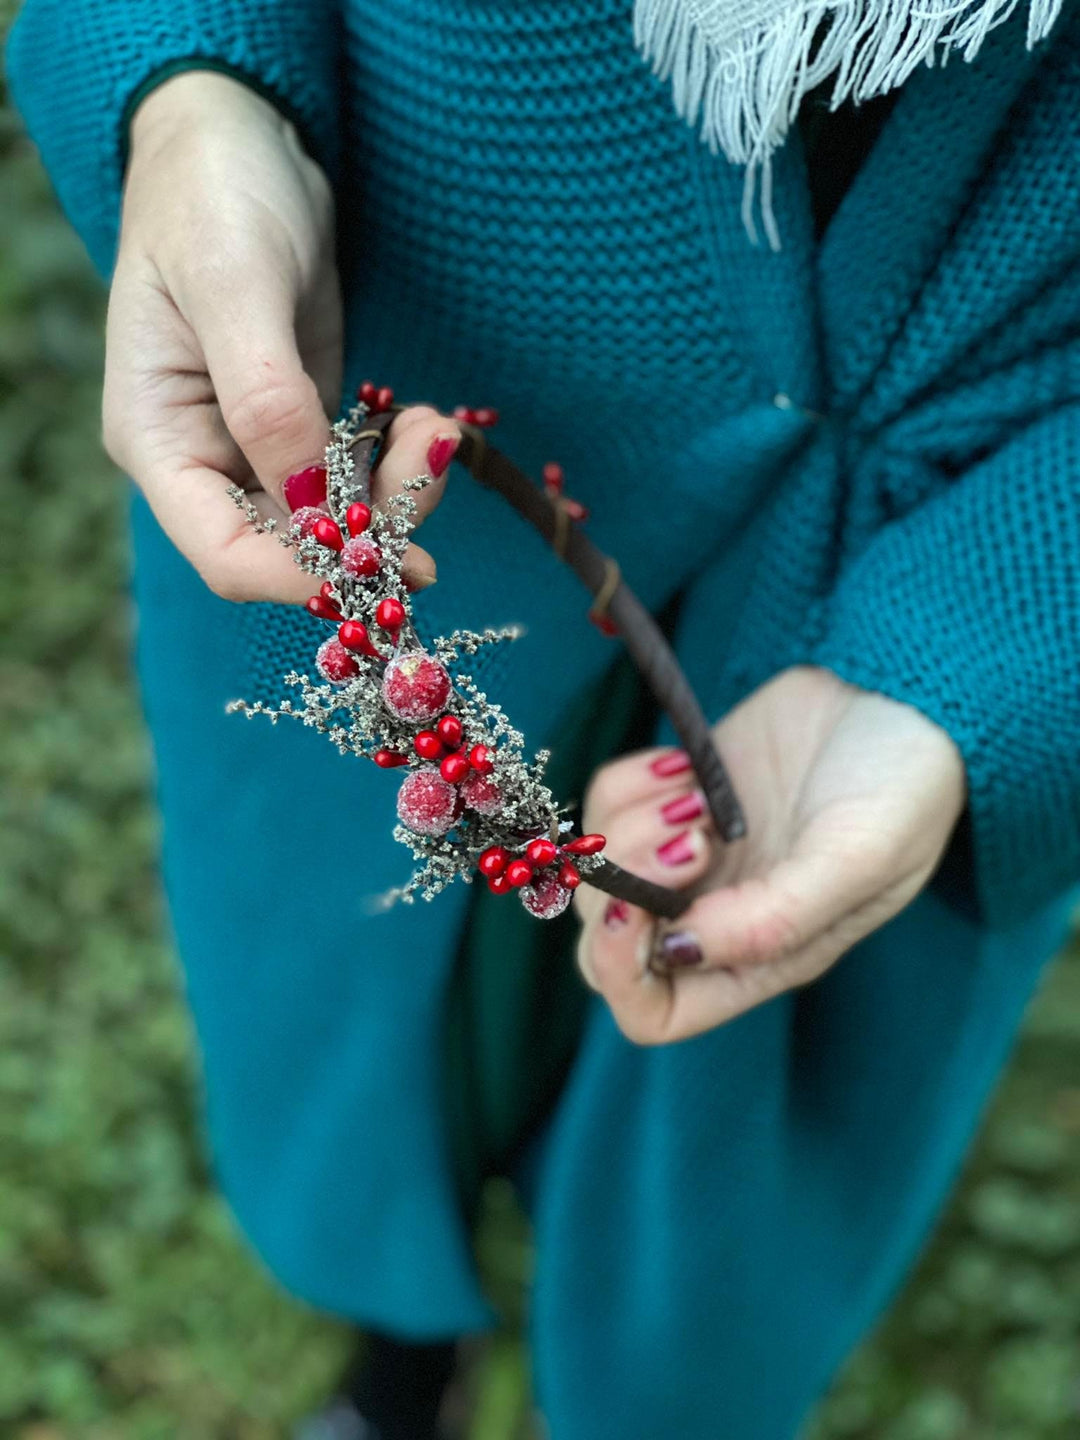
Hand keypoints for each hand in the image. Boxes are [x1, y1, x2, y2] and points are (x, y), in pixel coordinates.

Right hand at [104, 71, 458, 602]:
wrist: (242, 139)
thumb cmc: (215, 196)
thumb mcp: (236, 286)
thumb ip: (267, 399)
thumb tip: (310, 496)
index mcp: (159, 440)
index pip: (225, 553)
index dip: (300, 576)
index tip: (378, 564)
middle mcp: (203, 459)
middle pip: (290, 546)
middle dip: (368, 530)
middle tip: (435, 470)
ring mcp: (255, 446)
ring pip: (335, 518)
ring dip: (397, 495)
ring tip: (439, 432)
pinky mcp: (303, 425)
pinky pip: (356, 478)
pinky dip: (398, 467)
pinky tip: (429, 426)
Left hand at [575, 667, 965, 1044]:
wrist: (902, 696)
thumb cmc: (902, 789)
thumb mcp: (857, 861)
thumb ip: (771, 921)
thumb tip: (677, 951)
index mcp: (761, 957)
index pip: (652, 1012)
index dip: (623, 974)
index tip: (640, 908)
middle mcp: (715, 916)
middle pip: (607, 943)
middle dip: (624, 886)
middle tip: (691, 833)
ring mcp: (689, 857)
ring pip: (599, 871)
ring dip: (626, 828)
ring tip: (694, 797)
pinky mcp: (672, 797)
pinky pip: (604, 807)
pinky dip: (625, 785)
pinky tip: (681, 766)